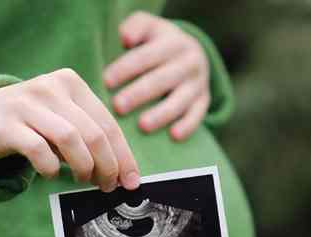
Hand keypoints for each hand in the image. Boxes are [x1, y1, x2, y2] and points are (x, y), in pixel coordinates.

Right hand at [0, 69, 140, 191]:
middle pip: (92, 132)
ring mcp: (26, 104)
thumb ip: (86, 135)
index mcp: (70, 82)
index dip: (123, 154)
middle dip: (107, 165)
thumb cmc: (30, 123)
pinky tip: (51, 174)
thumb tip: (119, 170)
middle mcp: (50, 88)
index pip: (106, 122)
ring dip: (83, 166)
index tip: (130, 180)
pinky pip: (38, 149)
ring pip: (70, 138)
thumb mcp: (60, 118)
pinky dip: (51, 167)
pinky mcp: (7, 124)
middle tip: (108, 186)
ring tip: (83, 180)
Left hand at [104, 11, 210, 140]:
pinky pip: (198, 114)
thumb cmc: (155, 42)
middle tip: (118, 106)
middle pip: (162, 79)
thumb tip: (125, 38)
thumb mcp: (147, 26)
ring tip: (142, 126)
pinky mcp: (204, 100)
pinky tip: (173, 136)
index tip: (106, 82)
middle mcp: (188, 62)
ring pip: (180, 100)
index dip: (125, 69)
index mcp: (172, 42)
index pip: (145, 56)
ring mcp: (198, 83)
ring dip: (161, 114)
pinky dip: (188, 126)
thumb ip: (134, 27)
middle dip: (139, 94)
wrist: (191, 52)